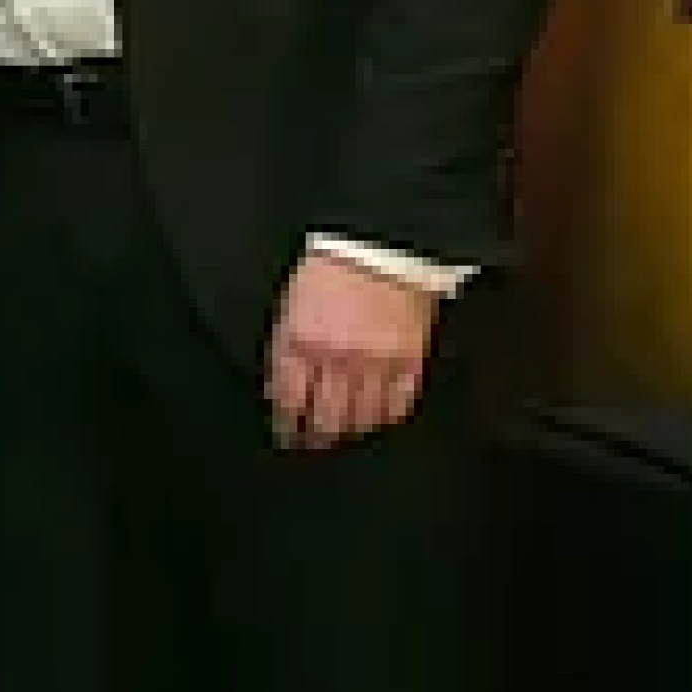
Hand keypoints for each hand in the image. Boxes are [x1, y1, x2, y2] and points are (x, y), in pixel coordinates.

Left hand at [265, 249, 439, 448]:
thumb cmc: (326, 271)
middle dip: (316, 438)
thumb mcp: (288, 306)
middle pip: (327, 419)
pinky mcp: (411, 362)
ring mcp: (377, 363)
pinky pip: (398, 406)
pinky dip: (385, 418)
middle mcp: (338, 359)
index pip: (289, 402)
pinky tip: (376, 420)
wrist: (379, 246)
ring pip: (362, 419)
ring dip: (349, 433)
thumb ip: (284, 351)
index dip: (287, 427)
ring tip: (343, 437)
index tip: (286, 437)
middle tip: (313, 446)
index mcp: (301, 342)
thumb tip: (281, 393)